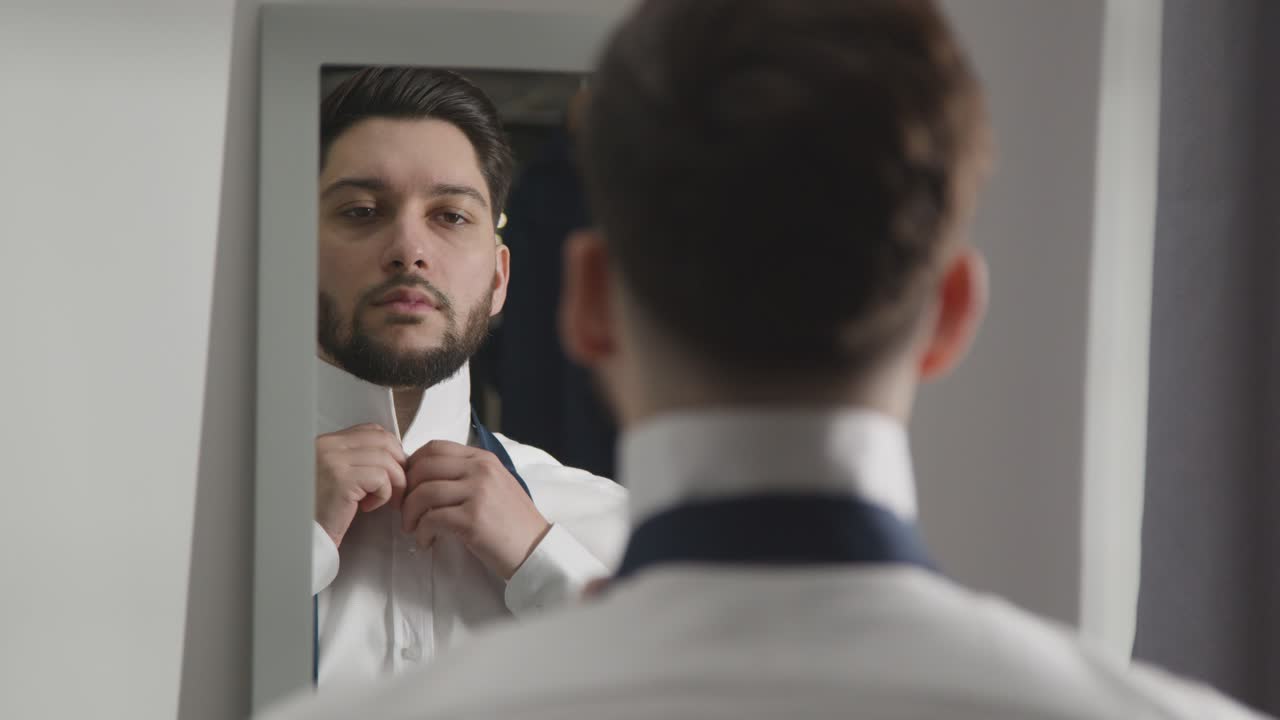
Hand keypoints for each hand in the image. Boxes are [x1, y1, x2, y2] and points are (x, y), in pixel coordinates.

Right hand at [315, 423, 406, 547]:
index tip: (394, 469)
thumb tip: (395, 455)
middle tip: (399, 486)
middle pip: (383, 441)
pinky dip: (383, 495)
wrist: (300, 536)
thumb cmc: (319, 511)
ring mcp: (333, 460)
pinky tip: (366, 507)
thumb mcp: (335, 475)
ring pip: (386, 460)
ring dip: (394, 483)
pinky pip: (381, 479)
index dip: (391, 449)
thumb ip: (356, 460)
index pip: (371, 430)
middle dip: (399, 464)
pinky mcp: (341, 480)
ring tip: (382, 501)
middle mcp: (327, 446)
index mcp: (326, 441)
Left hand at [401, 440, 550, 579]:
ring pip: (423, 492)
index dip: (412, 465)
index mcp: (483, 459)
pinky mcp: (473, 518)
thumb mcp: (494, 485)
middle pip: (423, 467)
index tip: (409, 486)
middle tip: (405, 510)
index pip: (434, 447)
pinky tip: (426, 541)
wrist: (535, 550)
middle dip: (406, 490)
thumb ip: (466, 475)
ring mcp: (478, 492)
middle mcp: (481, 470)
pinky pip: (431, 519)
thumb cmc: (511, 522)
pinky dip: (421, 532)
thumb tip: (425, 477)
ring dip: (410, 514)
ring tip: (413, 528)